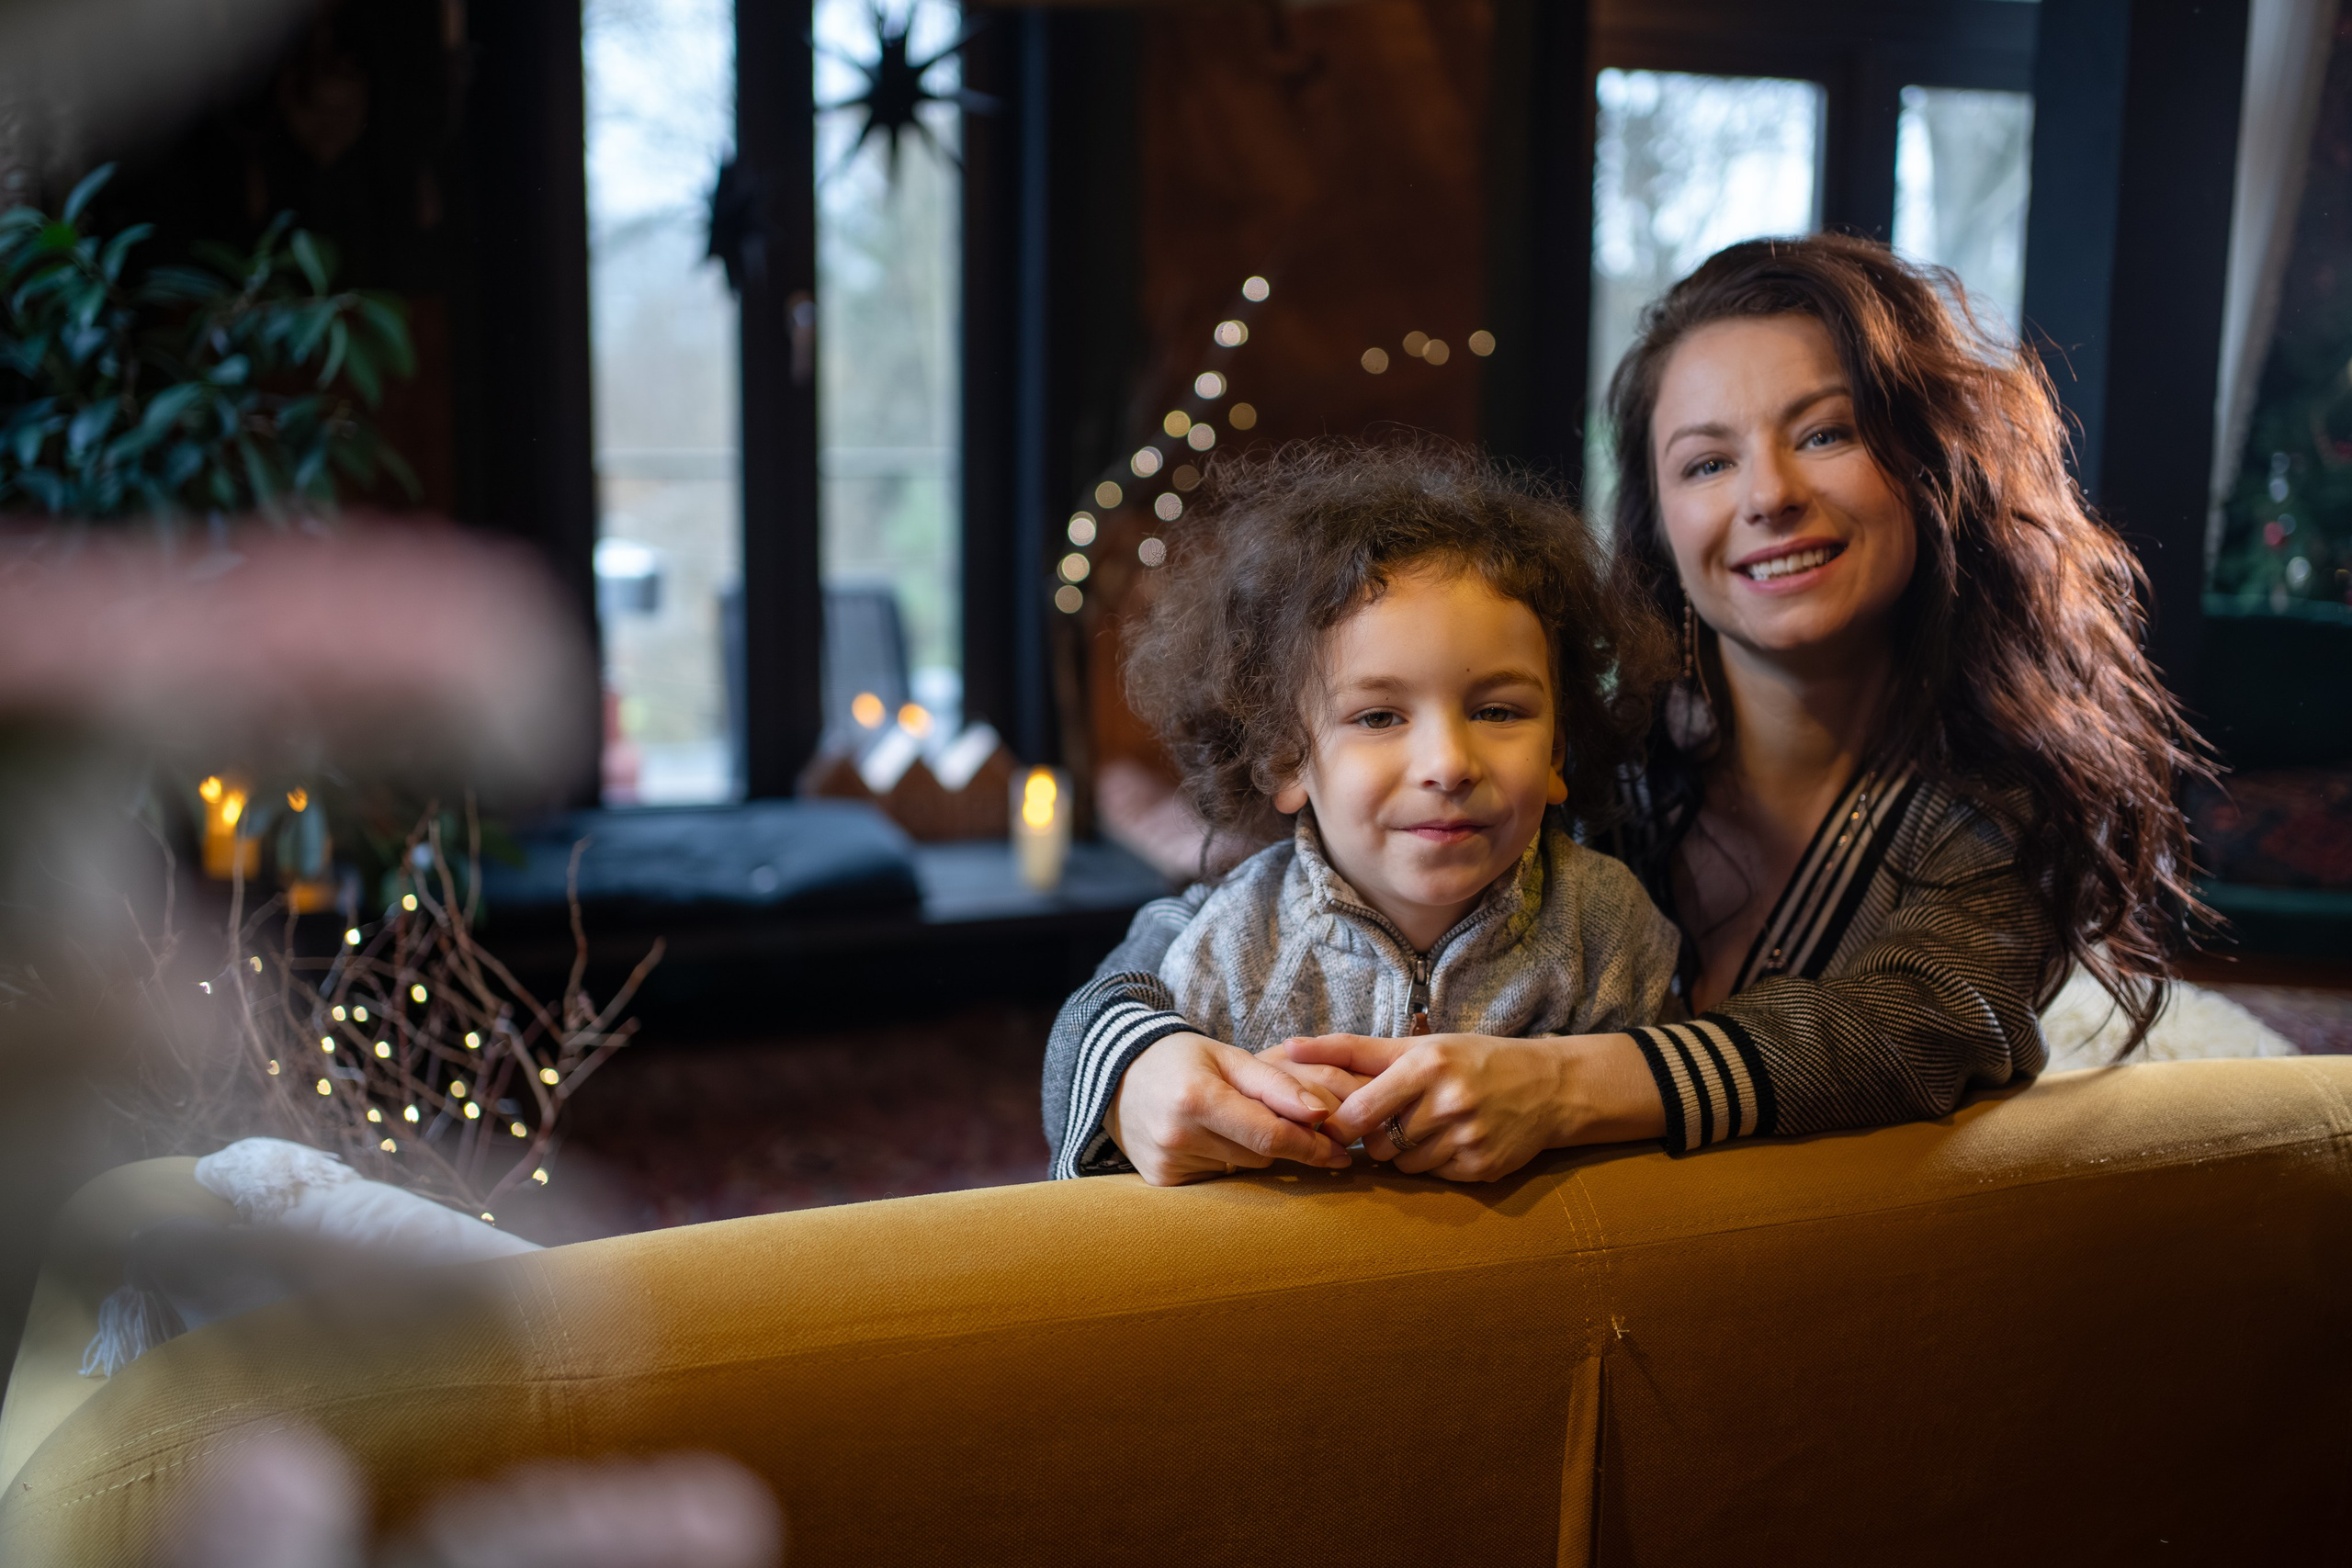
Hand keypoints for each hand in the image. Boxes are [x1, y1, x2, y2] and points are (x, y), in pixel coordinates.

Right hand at [1106, 1032, 1356, 1184]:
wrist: (1118, 1073)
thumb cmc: (1181, 1059)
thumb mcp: (1230, 1057)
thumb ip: (1277, 1085)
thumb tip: (1322, 1114)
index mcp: (1197, 1098)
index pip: (1270, 1135)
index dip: (1312, 1146)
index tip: (1342, 1152)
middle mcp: (1178, 1135)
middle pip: (1260, 1155)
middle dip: (1283, 1142)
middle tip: (1286, 1123)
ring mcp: (1166, 1163)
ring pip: (1242, 1170)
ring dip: (1253, 1152)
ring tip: (1235, 1122)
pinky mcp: (1160, 1181)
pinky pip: (1217, 1179)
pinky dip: (1225, 1162)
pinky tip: (1210, 1138)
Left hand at [1282, 1032, 1666, 1181]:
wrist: (1548, 1086)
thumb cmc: (1472, 1059)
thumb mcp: (1417, 1045)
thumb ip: (1350, 1050)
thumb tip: (1287, 1046)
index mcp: (1427, 1065)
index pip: (1359, 1111)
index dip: (1342, 1123)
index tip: (1339, 1122)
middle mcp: (1448, 1102)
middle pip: (1379, 1145)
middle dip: (1375, 1139)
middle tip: (1391, 1124)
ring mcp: (1468, 1138)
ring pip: (1403, 1167)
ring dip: (1403, 1155)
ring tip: (1426, 1129)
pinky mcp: (1482, 1168)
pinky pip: (1433, 1178)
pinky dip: (1432, 1165)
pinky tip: (1451, 1141)